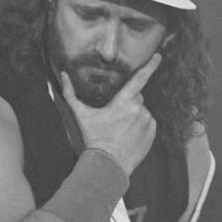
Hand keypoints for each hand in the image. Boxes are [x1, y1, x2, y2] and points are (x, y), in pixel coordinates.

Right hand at [59, 56, 158, 176]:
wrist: (108, 165)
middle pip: (136, 97)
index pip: (140, 78)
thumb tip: (63, 75)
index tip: (158, 56)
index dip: (150, 65)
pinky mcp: (152, 133)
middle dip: (128, 103)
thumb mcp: (81, 116)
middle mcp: (139, 109)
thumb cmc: (94, 138)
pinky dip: (140, 126)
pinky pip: (148, 123)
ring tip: (121, 130)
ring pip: (142, 111)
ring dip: (134, 115)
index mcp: (124, 101)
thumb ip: (71, 93)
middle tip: (116, 118)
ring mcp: (148, 121)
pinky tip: (129, 135)